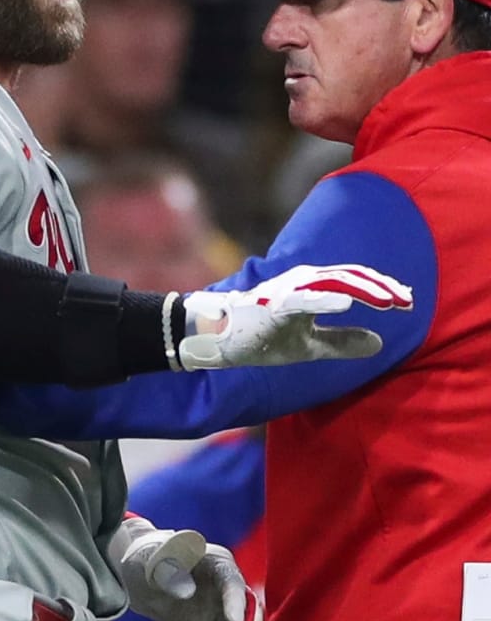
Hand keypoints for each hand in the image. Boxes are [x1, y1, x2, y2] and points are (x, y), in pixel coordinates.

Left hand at [110, 516, 262, 620]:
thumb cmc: (150, 560)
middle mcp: (226, 585)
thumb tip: (187, 592)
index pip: (232, 581)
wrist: (141, 579)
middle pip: (246, 606)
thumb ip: (168, 572)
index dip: (235, 600)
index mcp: (216, 561)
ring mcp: (222, 608)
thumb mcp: (153, 561)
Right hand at [178, 263, 412, 370]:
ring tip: (389, 299)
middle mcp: (300, 281)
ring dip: (363, 289)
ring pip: (332, 282)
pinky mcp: (271, 305)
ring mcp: (286, 291)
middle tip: (406, 299)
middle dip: (380, 286)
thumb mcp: (308, 345)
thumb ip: (342, 342)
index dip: (381, 288)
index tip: (406, 300)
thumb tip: (380, 343)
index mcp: (309, 287)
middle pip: (349, 276)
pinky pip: (303, 299)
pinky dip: (326, 298)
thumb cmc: (258, 339)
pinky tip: (348, 302)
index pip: (353, 280)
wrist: (214, 340)